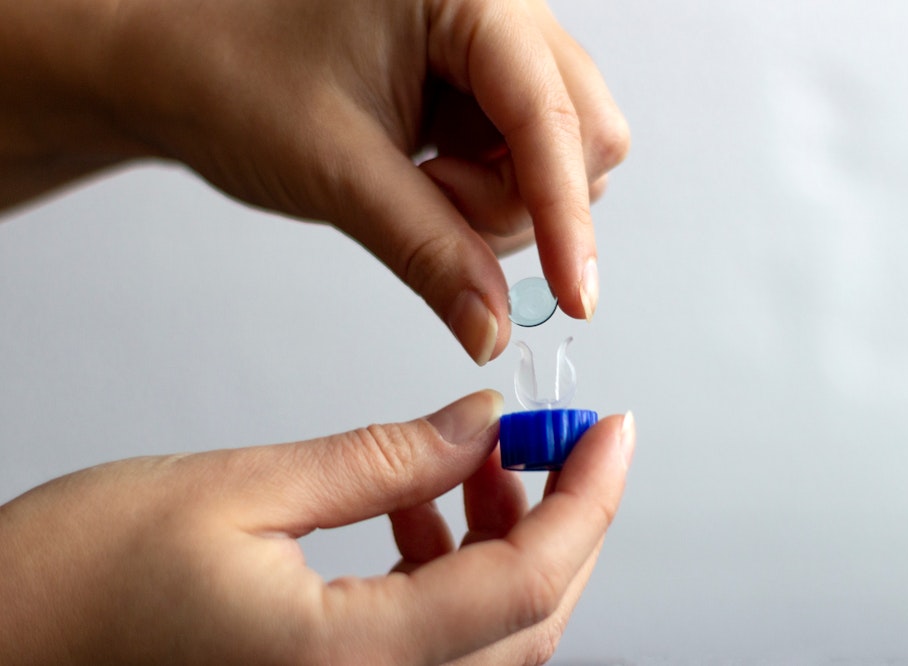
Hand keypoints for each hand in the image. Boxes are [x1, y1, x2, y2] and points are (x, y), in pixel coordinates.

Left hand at [0, 0, 628, 363]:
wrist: (178, 66)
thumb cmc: (232, 79)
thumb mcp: (341, 174)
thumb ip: (432, 252)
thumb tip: (494, 328)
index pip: (548, 116)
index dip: (566, 216)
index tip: (574, 297)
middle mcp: (497, 12)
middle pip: (584, 133)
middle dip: (527, 201)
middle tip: (436, 204)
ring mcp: (494, 50)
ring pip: (562, 157)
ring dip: (503, 205)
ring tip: (413, 188)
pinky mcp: (479, 88)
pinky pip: (525, 163)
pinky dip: (488, 198)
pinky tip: (426, 183)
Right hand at [0, 391, 633, 663]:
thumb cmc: (72, 586)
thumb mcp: (239, 493)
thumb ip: (379, 460)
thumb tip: (478, 422)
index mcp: (347, 665)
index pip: (525, 584)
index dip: (587, 499)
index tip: (612, 430)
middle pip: (529, 622)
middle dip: (560, 518)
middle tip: (553, 434)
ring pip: (491, 638)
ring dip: (507, 542)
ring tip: (475, 459)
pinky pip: (436, 646)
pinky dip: (454, 574)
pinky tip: (421, 511)